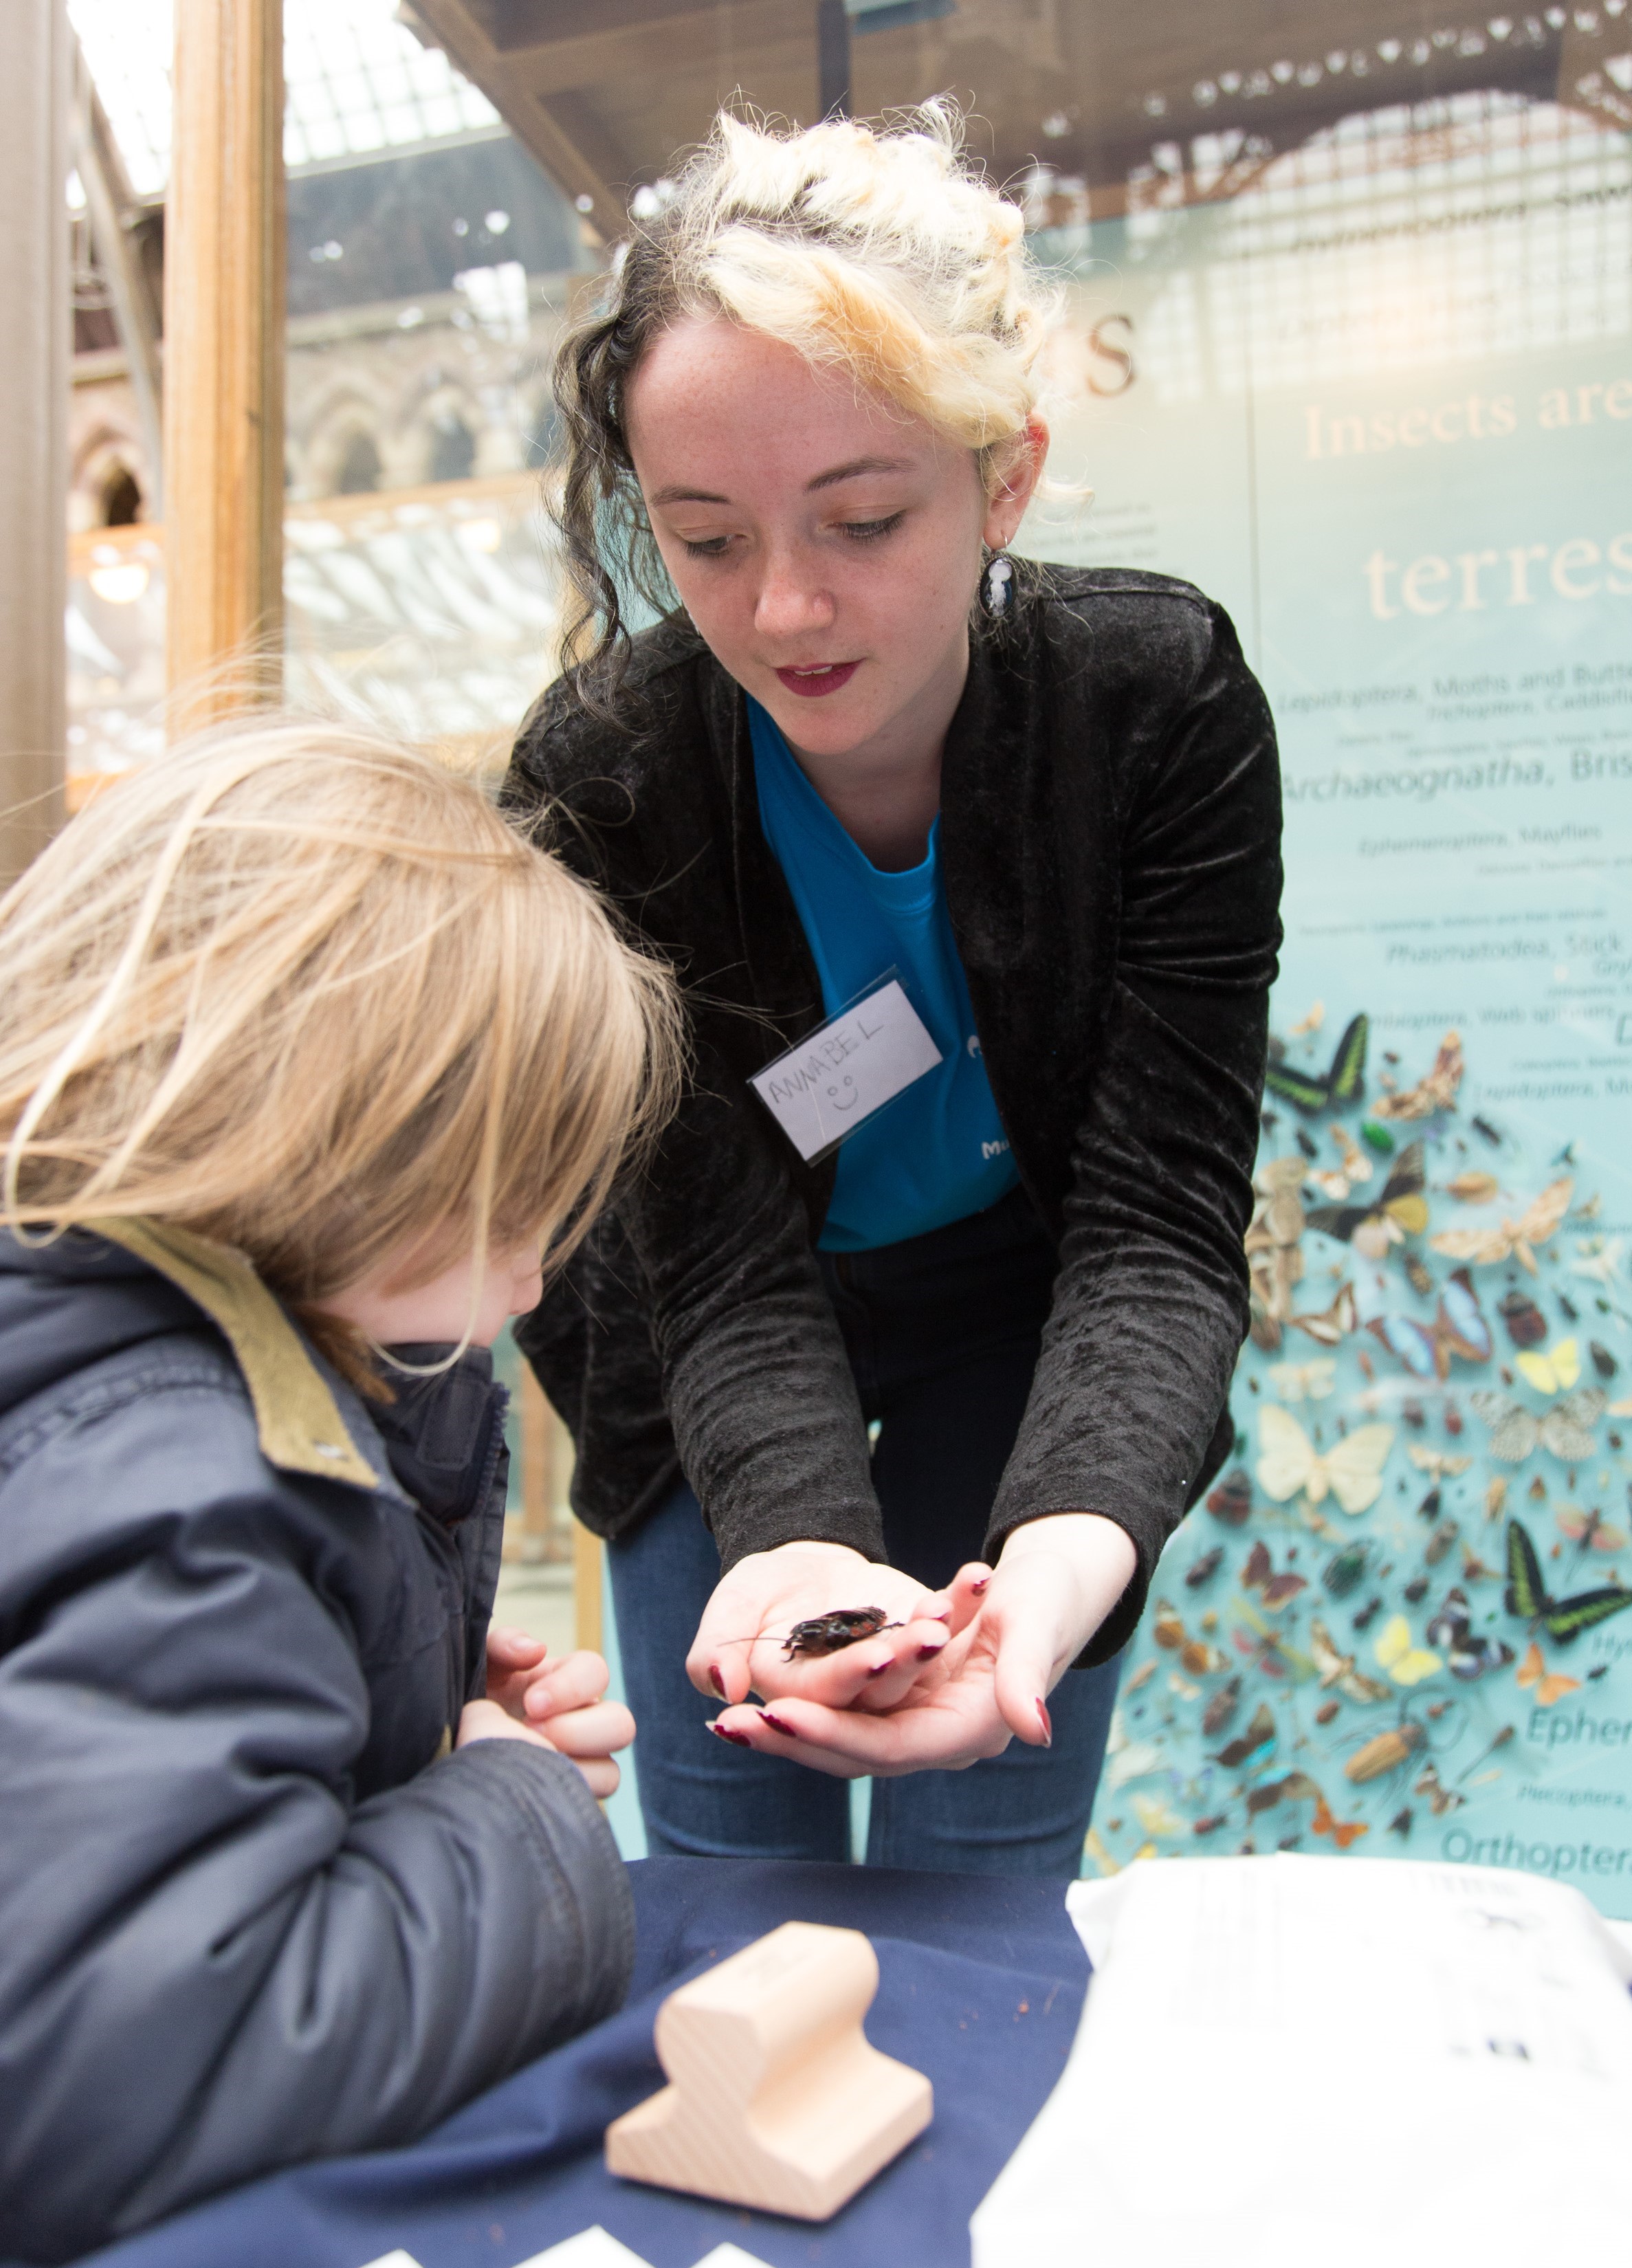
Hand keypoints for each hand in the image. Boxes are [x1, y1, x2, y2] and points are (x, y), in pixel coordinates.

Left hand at [458, 1627, 634, 1797]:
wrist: (446, 1750)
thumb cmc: (467, 1700)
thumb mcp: (478, 1665)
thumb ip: (504, 1645)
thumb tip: (536, 1650)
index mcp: (563, 1682)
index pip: (596, 1672)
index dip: (570, 1687)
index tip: (531, 1703)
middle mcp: (581, 1723)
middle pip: (620, 1724)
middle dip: (579, 1730)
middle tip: (532, 1733)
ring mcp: (578, 1766)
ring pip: (610, 1772)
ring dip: (573, 1769)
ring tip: (528, 1766)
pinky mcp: (565, 1800)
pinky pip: (585, 1806)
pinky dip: (560, 1800)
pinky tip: (526, 1791)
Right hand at [688, 1541, 967, 1714]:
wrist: (802, 1569)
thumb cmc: (759, 1593)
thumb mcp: (731, 1609)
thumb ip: (715, 1651)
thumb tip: (721, 1690)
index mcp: (806, 1701)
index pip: (831, 1699)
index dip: (852, 1678)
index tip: (875, 1652)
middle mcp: (857, 1700)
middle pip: (886, 1692)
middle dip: (906, 1665)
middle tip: (930, 1636)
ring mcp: (895, 1675)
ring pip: (921, 1666)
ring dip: (935, 1640)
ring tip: (947, 1611)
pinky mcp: (923, 1645)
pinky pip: (947, 1626)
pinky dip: (961, 1603)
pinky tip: (976, 1576)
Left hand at [710, 1513, 1136, 1777]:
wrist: (1056, 1585)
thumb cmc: (1048, 1598)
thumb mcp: (1036, 1625)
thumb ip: (1027, 1678)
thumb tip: (1033, 1730)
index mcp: (970, 1731)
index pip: (886, 1747)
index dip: (830, 1735)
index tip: (775, 1716)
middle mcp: (939, 1738)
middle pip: (853, 1754)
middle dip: (790, 1741)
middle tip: (725, 1723)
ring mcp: (920, 1721)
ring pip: (841, 1738)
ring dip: (787, 1730)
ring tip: (725, 1717)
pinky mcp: (906, 1701)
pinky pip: (845, 1714)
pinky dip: (804, 1709)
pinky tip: (756, 1696)